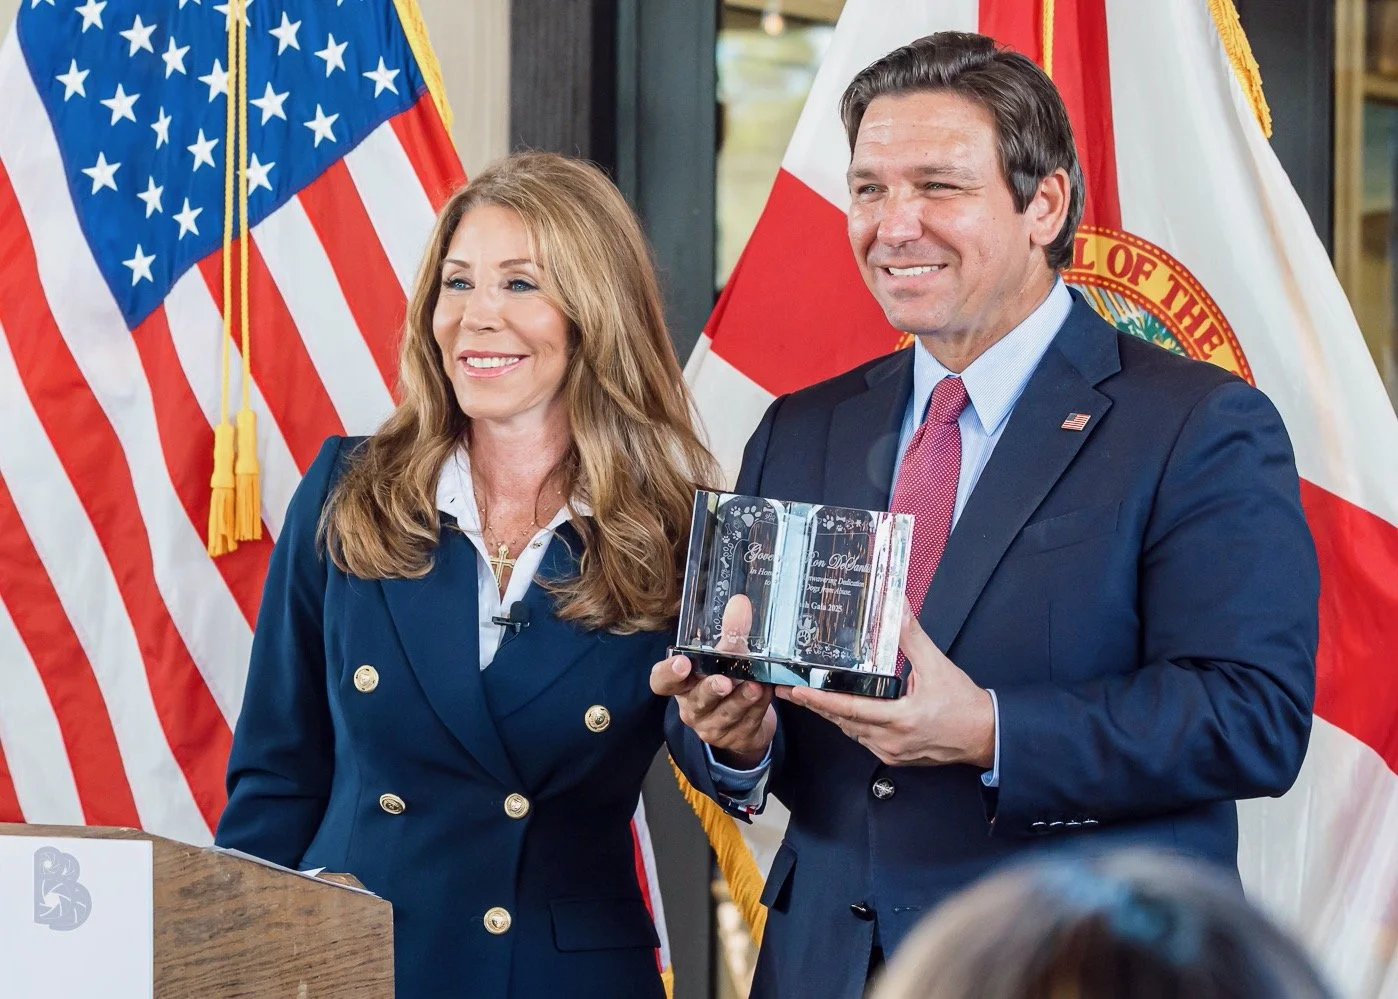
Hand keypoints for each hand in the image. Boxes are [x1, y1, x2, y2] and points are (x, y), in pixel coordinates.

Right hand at [650, 594, 776, 768]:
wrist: (744, 719)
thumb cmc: (726, 678)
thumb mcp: (724, 657)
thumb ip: (729, 634)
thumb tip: (740, 602)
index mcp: (682, 684)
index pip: (661, 682)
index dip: (668, 673)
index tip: (680, 662)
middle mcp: (692, 707)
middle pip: (697, 700)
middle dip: (711, 689)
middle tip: (724, 681)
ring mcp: (712, 726)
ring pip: (726, 713)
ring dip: (742, 699)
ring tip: (756, 687)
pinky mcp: (735, 738)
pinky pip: (747, 723)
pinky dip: (760, 707)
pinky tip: (768, 693)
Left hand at [776, 601, 994, 767]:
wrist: (986, 736)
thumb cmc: (963, 704)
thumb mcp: (937, 665)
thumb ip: (911, 636)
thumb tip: (896, 605)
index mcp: (900, 718)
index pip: (849, 709)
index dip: (819, 700)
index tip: (795, 691)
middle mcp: (891, 740)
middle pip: (842, 721)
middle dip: (814, 705)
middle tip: (787, 690)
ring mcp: (891, 752)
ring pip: (851, 732)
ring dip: (832, 715)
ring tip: (808, 696)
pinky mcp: (895, 757)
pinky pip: (864, 739)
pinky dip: (851, 723)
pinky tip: (842, 710)